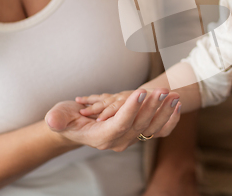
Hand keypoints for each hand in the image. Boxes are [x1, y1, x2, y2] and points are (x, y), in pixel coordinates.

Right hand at [45, 89, 181, 151]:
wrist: (76, 126)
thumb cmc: (65, 119)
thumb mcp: (58, 116)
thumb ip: (58, 119)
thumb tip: (54, 121)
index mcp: (101, 137)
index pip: (120, 124)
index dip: (131, 108)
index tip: (141, 92)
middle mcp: (118, 141)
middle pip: (139, 125)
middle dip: (152, 106)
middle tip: (162, 90)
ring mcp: (130, 138)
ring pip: (151, 127)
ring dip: (164, 111)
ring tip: (174, 95)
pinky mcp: (137, 133)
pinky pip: (158, 130)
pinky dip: (169, 119)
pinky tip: (177, 105)